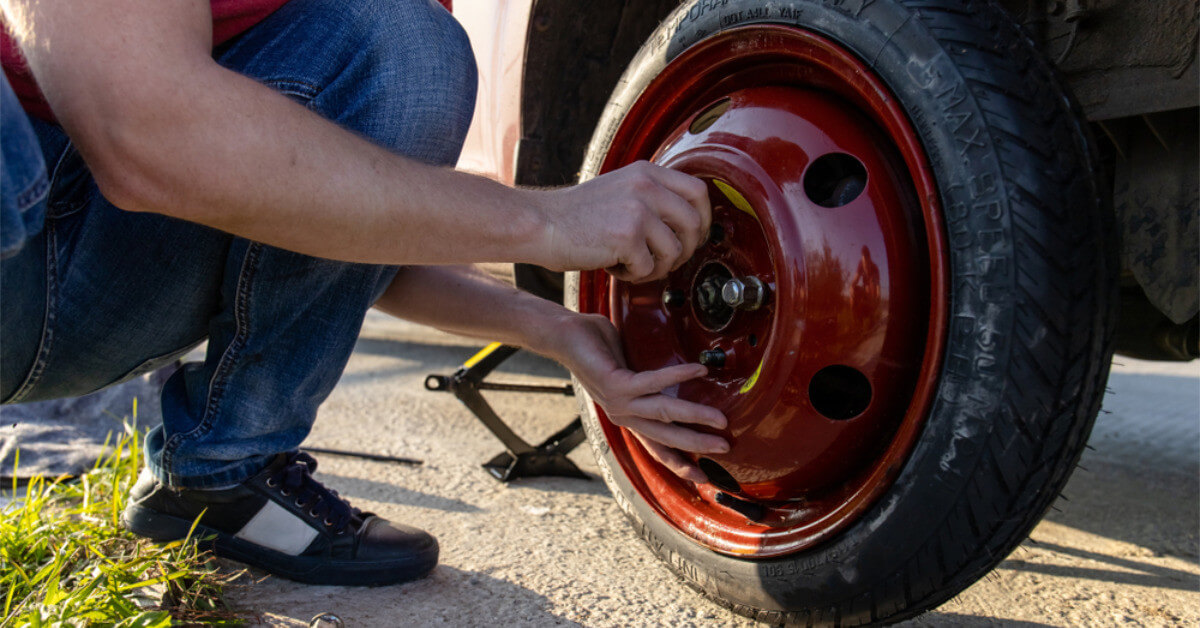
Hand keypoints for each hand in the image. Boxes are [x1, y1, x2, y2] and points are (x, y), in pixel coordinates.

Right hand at [535, 161, 710, 282]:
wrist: (540, 223)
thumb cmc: (575, 214)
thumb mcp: (619, 189)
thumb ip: (651, 197)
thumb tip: (686, 224)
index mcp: (646, 172)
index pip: (698, 191)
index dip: (702, 219)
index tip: (692, 236)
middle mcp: (646, 186)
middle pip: (694, 224)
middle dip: (685, 250)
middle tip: (664, 260)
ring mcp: (638, 210)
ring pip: (675, 251)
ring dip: (658, 266)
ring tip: (633, 265)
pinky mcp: (627, 237)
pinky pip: (648, 268)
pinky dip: (634, 275)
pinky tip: (615, 267)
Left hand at [546, 313, 727, 482]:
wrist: (565, 337)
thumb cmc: (599, 350)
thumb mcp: (631, 371)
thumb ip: (652, 381)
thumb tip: (684, 377)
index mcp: (628, 416)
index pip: (657, 447)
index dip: (680, 463)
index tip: (702, 477)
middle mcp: (624, 414)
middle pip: (666, 437)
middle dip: (697, 445)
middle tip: (725, 448)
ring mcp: (619, 402)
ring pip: (664, 414)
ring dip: (695, 416)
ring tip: (720, 419)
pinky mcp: (616, 384)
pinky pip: (652, 382)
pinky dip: (678, 376)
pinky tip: (698, 370)